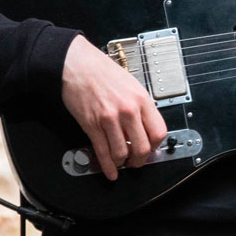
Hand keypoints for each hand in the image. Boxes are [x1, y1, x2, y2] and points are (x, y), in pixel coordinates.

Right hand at [60, 35, 167, 180]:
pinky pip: (102, 152)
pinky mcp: (92, 125)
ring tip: (123, 163)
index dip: (156, 145)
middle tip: (137, 162)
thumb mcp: (131, 84)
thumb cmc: (102, 71)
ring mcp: (109, 119)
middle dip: (140, 160)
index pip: (158, 132)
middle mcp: (128, 110)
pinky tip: (111, 171)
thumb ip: (140, 106)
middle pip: (142, 147)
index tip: (152, 149)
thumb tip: (145, 127)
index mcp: (141, 99)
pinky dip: (108, 166)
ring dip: (123, 163)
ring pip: (122, 153)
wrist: (77, 64)